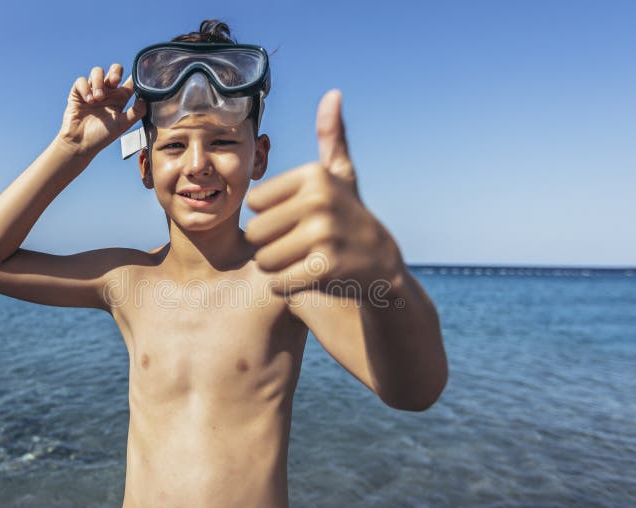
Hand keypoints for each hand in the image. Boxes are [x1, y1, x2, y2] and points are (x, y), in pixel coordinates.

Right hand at [56, 63, 145, 157]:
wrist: (81, 144)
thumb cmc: (102, 136)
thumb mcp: (123, 124)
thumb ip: (136, 112)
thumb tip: (146, 98)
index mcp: (120, 98)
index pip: (130, 81)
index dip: (135, 75)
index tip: (139, 73)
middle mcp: (108, 92)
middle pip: (114, 70)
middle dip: (115, 71)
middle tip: (115, 81)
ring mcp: (93, 91)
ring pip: (97, 71)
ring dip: (98, 82)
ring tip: (98, 98)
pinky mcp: (78, 93)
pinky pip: (81, 81)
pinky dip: (86, 88)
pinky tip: (89, 101)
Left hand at [245, 90, 403, 294]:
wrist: (381, 263)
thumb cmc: (348, 215)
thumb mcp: (340, 175)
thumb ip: (331, 137)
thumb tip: (333, 94)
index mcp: (313, 175)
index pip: (254, 204)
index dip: (269, 217)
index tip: (296, 219)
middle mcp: (319, 200)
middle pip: (255, 234)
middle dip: (270, 246)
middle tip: (298, 245)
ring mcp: (324, 234)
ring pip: (264, 260)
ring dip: (277, 267)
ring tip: (302, 260)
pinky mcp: (326, 267)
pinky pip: (279, 282)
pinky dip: (286, 286)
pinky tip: (307, 278)